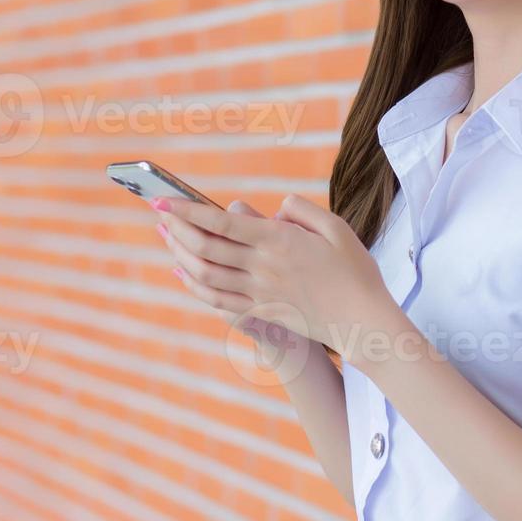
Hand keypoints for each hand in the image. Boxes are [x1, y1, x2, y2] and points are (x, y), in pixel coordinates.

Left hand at [151, 193, 398, 355]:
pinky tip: (184, 274)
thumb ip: (301, 211)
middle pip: (206, 247)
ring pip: (206, 275)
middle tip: (158, 214)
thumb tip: (273, 210)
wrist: (363, 321)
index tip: (163, 200)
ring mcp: (259, 294)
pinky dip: (195, 286)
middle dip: (176, 228)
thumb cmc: (354, 271)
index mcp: (279, 241)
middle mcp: (263, 268)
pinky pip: (218, 300)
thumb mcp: (336, 228)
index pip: (222, 223)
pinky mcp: (262, 313)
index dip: (187, 210)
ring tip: (166, 238)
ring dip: (180, 255)